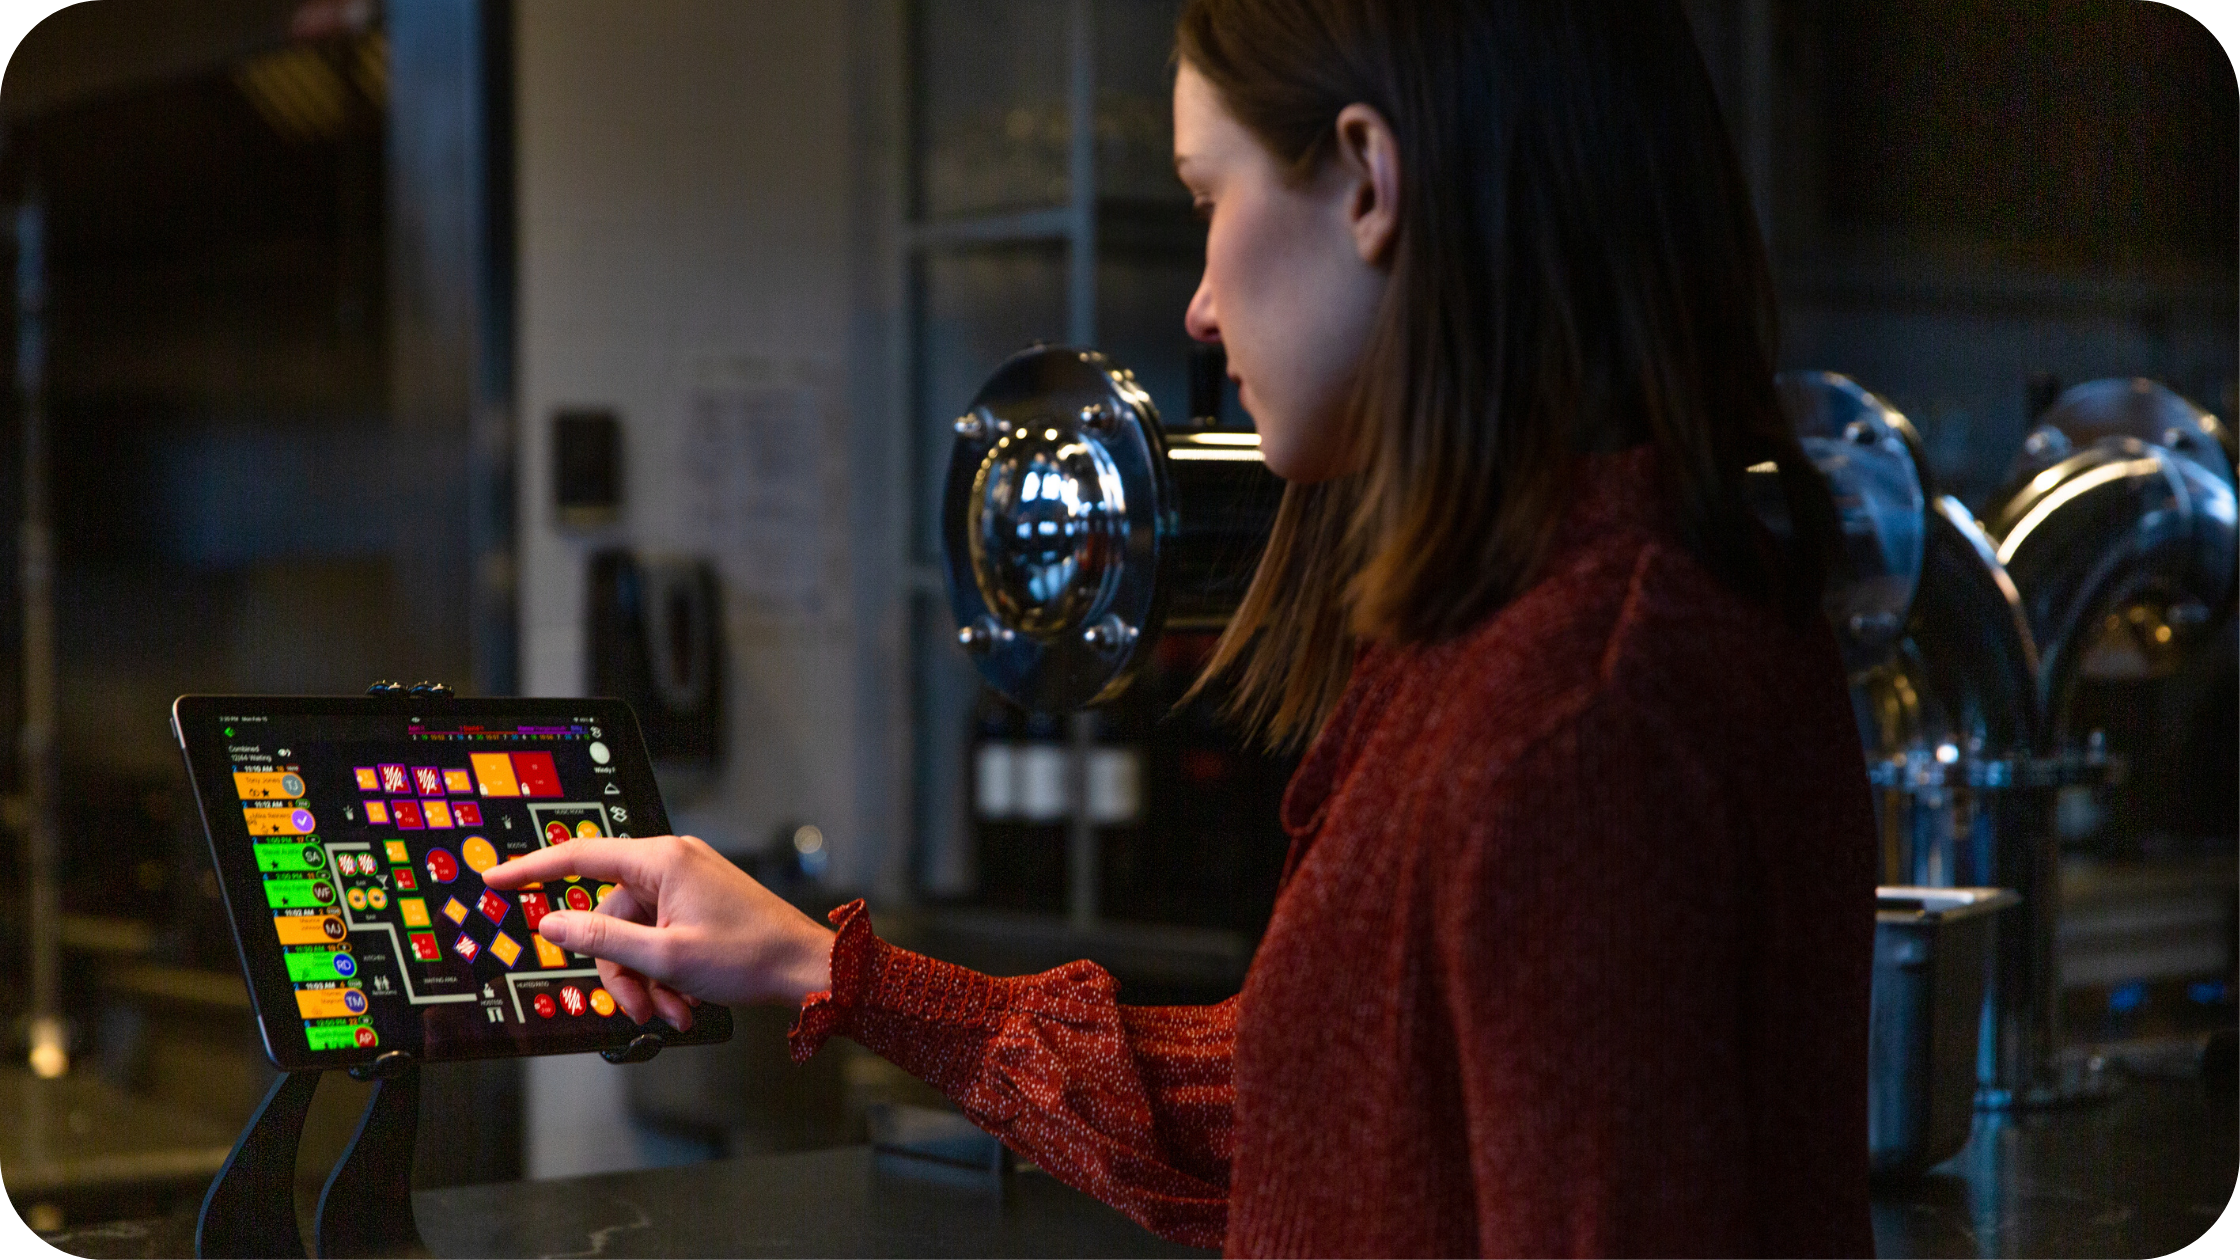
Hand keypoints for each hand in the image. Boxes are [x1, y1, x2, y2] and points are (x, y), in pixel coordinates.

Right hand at [482, 834, 833, 1030]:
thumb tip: (553, 923)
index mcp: (661, 860)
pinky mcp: (698, 905)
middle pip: (610, 916)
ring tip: (674, 1011)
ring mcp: (686, 884)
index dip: (531, 868)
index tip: (495, 877)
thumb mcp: (665, 956)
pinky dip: (666, 974)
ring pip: (635, 937)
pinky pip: (660, 939)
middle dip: (621, 969)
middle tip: (640, 1006)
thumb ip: (603, 939)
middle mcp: (672, 863)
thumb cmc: (748, 955)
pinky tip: (687, 1002)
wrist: (805, 968)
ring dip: (647, 980)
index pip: (579, 855)